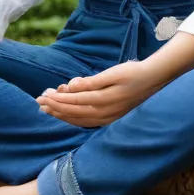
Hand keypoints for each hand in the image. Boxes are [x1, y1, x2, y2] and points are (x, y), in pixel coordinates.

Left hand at [36, 60, 160, 127]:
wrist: (154, 80)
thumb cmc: (132, 73)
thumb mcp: (112, 73)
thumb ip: (91, 82)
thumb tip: (72, 86)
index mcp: (104, 101)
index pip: (74, 102)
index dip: (56, 99)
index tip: (42, 95)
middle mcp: (105, 113)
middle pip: (73, 113)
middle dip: (55, 107)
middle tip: (39, 102)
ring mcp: (109, 118)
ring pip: (79, 120)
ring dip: (61, 114)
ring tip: (46, 109)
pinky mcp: (111, 119)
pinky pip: (87, 122)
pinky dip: (73, 119)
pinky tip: (64, 115)